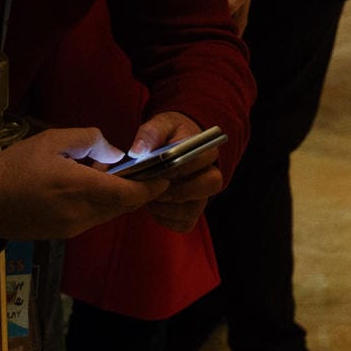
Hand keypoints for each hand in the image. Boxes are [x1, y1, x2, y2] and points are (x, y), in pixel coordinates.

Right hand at [0, 127, 167, 240]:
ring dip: (117, 197)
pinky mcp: (63, 234)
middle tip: (142, 170)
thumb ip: (89, 140)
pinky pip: (93, 219)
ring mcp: (72, 228)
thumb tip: (114, 153)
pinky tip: (87, 187)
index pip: (130, 194)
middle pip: (124, 206)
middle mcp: (81, 214)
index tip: (165, 175)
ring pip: (109, 213)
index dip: (151, 186)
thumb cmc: (13, 166)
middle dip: (138, 190)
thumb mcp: (52, 140)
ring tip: (108, 174)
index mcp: (80, 189)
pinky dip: (101, 204)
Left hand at [129, 112, 224, 233]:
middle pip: (210, 185)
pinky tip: (152, 205)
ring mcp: (201, 197)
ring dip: (167, 206)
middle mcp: (209, 175)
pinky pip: (181, 223)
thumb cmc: (167, 136)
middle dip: (180, 189)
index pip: (205, 158)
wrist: (168, 151)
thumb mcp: (159, 126)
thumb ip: (150, 134)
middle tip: (156, 188)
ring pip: (193, 209)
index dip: (183, 165)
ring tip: (149, 196)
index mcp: (205, 150)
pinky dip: (164, 217)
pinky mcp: (190, 215)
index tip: (161, 167)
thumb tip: (139, 150)